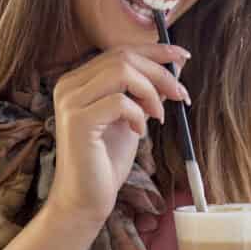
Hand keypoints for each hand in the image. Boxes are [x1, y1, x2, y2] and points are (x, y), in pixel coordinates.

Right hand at [47, 44, 189, 225]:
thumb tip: (175, 65)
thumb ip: (147, 90)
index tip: (182, 57)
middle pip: (122, 56)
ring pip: (122, 72)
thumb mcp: (133, 116)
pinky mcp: (77, 121)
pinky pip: (120, 102)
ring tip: (158, 116)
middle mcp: (68, 85)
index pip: (119, 51)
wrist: (85, 199)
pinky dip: (139, 114)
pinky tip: (140, 133)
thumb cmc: (106, 160)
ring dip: (151, 91)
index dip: (154, 50)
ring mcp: (70, 101)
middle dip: (159, 72)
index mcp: (78, 80)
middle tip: (180, 94)